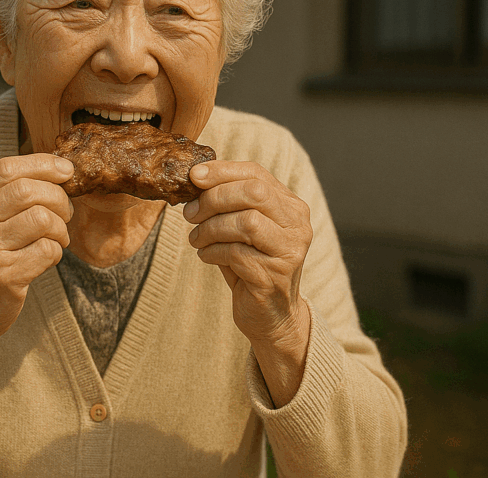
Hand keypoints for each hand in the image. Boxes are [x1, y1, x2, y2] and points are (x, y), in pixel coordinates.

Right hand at [0, 153, 74, 346]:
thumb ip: (7, 195)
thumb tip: (59, 170)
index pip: (6, 169)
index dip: (42, 164)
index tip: (66, 170)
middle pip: (28, 191)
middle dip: (59, 199)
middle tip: (65, 213)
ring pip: (42, 219)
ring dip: (60, 228)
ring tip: (55, 239)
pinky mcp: (3, 276)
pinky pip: (47, 250)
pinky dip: (56, 252)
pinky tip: (46, 259)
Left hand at [183, 161, 312, 345]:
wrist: (271, 316)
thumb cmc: (251, 265)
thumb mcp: (243, 229)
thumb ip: (229, 203)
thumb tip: (195, 178)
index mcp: (291, 206)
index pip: (257, 174)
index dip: (222, 171)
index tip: (193, 176)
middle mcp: (297, 225)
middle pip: (254, 193)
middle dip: (214, 198)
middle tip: (191, 213)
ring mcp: (289, 251)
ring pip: (246, 222)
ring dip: (211, 228)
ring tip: (197, 239)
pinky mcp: (275, 276)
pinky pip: (236, 253)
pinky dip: (212, 252)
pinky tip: (207, 256)